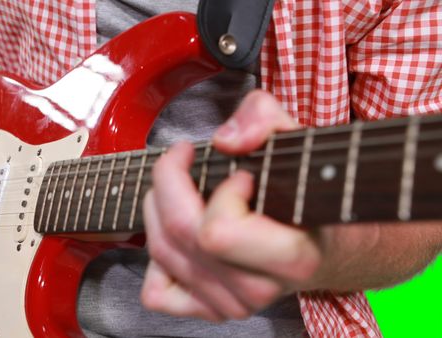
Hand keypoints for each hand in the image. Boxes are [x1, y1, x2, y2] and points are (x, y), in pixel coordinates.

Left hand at [141, 90, 321, 320]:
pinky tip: (177, 234)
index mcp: (292, 257)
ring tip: (177, 184)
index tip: (241, 174)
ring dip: (158, 207)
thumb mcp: (297, 140)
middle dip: (170, 182)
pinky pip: (157, 292)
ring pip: (162, 253)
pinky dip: (156, 259)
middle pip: (181, 235)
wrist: (329, 248)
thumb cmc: (310, 195)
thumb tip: (225, 140)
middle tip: (182, 157)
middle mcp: (258, 289)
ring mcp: (231, 305)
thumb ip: (265, 119)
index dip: (220, 192)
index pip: (217, 232)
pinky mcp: (210, 311)